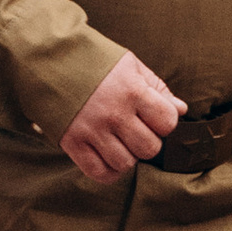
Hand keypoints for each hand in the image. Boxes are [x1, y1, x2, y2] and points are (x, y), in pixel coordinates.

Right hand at [60, 50, 184, 185]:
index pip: (168, 123)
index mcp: (132, 90)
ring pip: (125, 163)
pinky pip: (99, 172)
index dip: (165, 122)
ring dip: (127, 156)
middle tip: (135, 130)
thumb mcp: (130, 65)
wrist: (49, 57)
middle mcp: (114, 113)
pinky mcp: (72, 142)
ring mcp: (91, 129)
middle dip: (147, 141)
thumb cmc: (95, 61)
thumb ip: (158, 88)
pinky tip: (107, 156)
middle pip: (149, 148)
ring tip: (119, 141)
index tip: (153, 116)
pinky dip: (108, 171)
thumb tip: (182, 109)